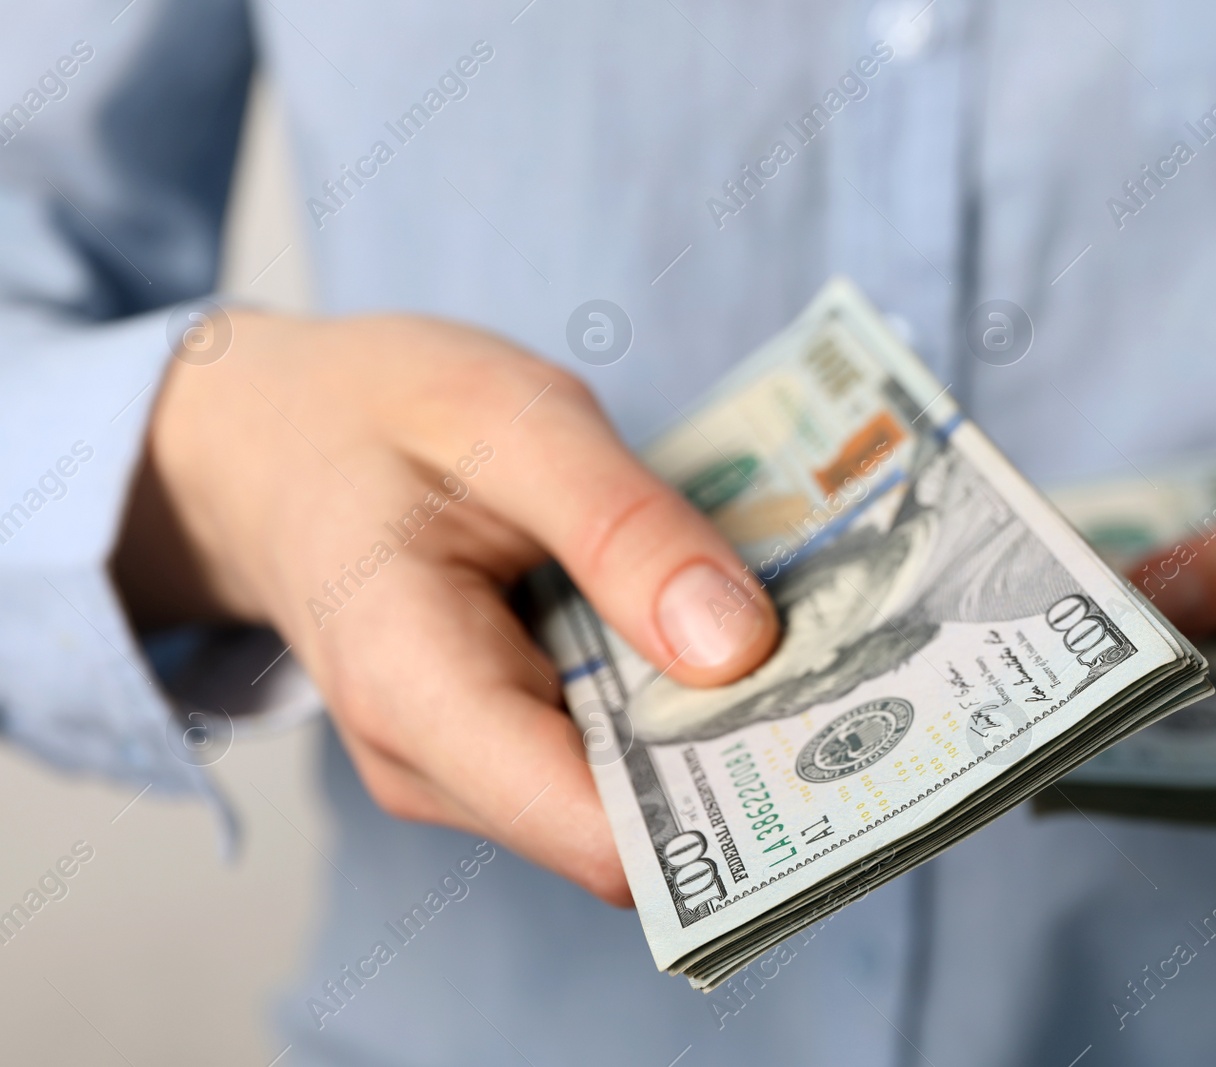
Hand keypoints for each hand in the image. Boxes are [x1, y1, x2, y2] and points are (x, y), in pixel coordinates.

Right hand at [115, 309, 778, 904]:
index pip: (596, 832)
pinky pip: (608, 755)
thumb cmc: (377, 416)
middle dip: (743, 757)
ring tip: (810, 634)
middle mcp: (435, 766)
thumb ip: (620, 527)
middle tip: (861, 664)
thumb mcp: (507, 419)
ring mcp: (464, 767)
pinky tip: (727, 630)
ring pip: (628, 797)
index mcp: (416, 688)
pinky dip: (676, 703)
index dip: (728, 803)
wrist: (272, 442)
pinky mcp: (496, 744)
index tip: (841, 728)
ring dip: (718, 728)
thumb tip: (743, 647)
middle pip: (629, 824)